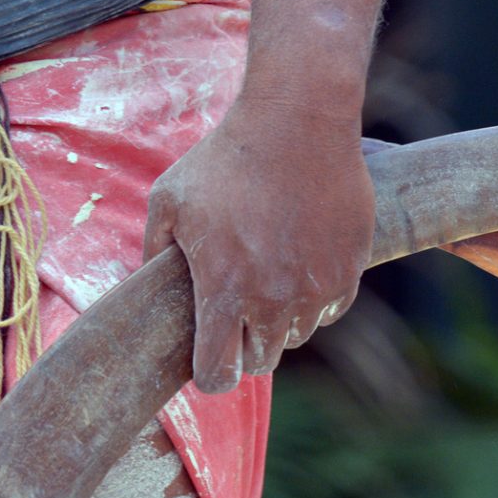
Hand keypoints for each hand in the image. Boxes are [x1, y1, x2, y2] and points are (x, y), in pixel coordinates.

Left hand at [143, 95, 374, 393]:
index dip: (210, 374)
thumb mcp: (169, 200)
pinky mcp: (349, 270)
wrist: (298, 121)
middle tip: (238, 314)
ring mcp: (316, 288)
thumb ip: (153, 250)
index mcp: (224, 291)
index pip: (217, 375)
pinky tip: (301, 265)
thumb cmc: (226, 159)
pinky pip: (330, 309)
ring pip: (296, 335)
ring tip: (269, 280)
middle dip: (245, 345)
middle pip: (260, 362)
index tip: (210, 360)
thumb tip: (148, 283)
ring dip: (280, 320)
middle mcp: (273, 301)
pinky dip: (315, 298)